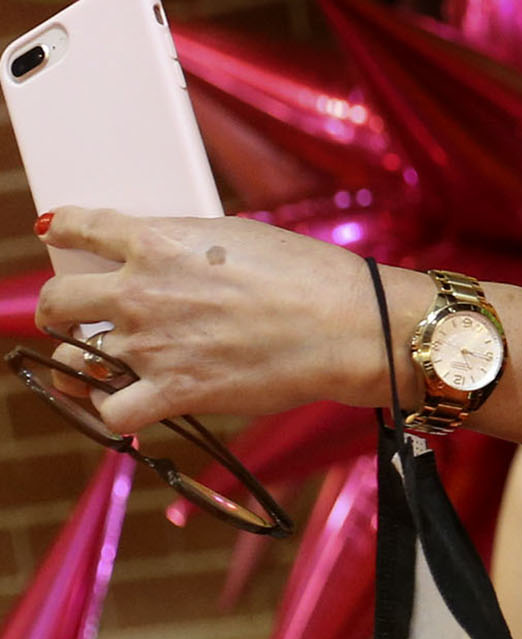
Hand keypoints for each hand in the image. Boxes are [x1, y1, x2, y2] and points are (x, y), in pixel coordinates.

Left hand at [28, 211, 413, 433]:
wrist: (350, 326)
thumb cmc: (309, 275)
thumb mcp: (241, 235)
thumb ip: (184, 245)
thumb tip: (157, 259)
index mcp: (158, 241)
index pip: (80, 227)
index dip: (61, 227)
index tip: (55, 232)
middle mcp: (142, 291)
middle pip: (54, 299)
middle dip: (57, 308)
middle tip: (74, 315)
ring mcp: (151, 345)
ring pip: (71, 360)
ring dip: (79, 362)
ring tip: (99, 364)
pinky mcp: (173, 392)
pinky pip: (110, 411)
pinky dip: (111, 409)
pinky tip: (126, 400)